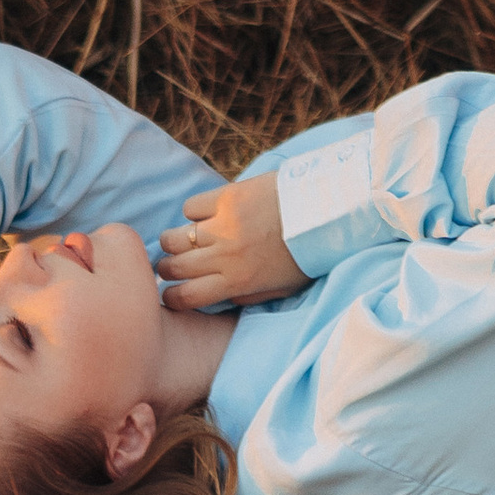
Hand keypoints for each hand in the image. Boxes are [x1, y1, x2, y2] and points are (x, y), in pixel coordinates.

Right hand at [158, 175, 304, 311]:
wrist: (326, 212)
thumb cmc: (307, 253)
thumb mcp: (281, 289)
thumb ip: (248, 297)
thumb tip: (222, 298)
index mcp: (237, 281)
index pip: (186, 297)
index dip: (170, 298)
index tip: (169, 294)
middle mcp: (224, 255)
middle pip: (173, 268)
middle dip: (167, 270)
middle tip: (172, 265)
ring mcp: (223, 224)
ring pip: (173, 238)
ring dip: (173, 242)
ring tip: (182, 240)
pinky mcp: (227, 197)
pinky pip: (191, 207)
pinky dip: (194, 212)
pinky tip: (207, 214)